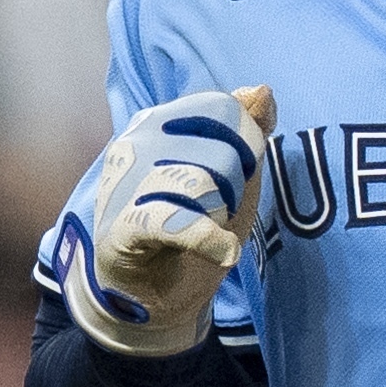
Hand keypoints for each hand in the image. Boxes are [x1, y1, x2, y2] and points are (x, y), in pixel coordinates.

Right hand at [63, 84, 273, 352]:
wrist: (147, 295)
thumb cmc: (188, 226)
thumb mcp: (230, 175)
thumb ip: (248, 130)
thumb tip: (261, 91)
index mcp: (159, 122)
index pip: (222, 111)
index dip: (245, 146)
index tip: (237, 178)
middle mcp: (136, 143)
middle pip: (220, 152)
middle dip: (233, 190)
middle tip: (215, 214)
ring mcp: (125, 184)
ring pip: (203, 185)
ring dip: (220, 218)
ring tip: (206, 232)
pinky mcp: (123, 228)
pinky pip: (176, 222)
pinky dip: (208, 240)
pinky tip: (223, 252)